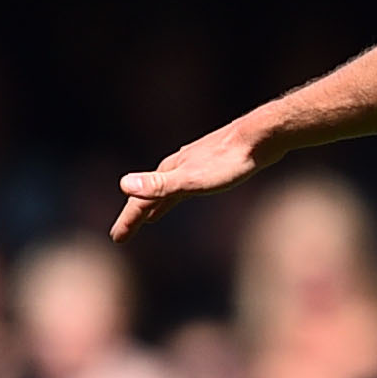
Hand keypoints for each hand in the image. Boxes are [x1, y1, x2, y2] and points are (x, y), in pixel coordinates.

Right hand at [113, 122, 271, 238]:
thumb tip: (124, 184)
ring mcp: (193, 165)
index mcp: (169, 171)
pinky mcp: (212, 165)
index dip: (128, 221)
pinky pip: (186, 185)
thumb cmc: (228, 161)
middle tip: (123, 234)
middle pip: (150, 195)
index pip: (141, 201)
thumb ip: (159, 184)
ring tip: (149, 218)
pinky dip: (178, 195)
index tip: (116, 239)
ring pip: (167, 189)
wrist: (260, 137)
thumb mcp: (192, 179)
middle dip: (135, 215)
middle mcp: (177, 166)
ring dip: (155, 204)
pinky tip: (184, 195)